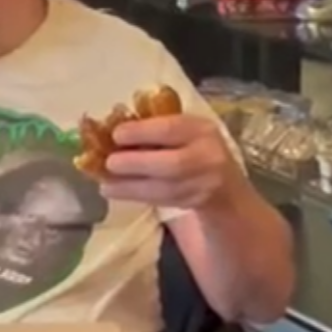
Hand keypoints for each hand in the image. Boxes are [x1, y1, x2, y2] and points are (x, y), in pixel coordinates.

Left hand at [100, 109, 244, 229]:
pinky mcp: (193, 203)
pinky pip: (162, 200)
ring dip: (131, 187)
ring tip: (106, 184)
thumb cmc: (195, 149)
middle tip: (110, 163)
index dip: (143, 132)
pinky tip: (116, 191)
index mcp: (202, 129)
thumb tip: (114, 130)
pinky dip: (137, 195)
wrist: (226, 186)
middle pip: (172, 164)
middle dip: (137, 164)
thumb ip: (158, 127)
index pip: (172, 128)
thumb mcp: (185, 130)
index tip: (117, 134)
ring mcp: (203, 184)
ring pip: (165, 189)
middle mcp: (207, 156)